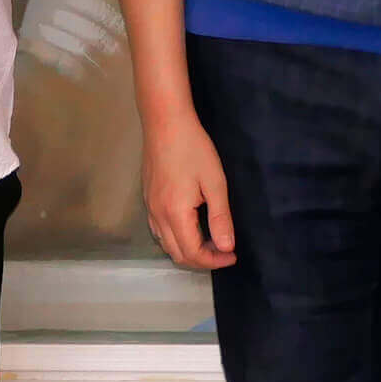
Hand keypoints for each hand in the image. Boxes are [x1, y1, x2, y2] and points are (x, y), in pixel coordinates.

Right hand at [141, 109, 235, 269]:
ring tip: (210, 239)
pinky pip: (158, 230)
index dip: (215, 260)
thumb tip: (227, 247)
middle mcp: (158, 215)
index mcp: (175, 214)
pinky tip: (190, 225)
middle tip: (224, 249)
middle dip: (202, 259)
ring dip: (187, 250)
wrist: (165, 121)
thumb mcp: (214, 182)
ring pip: (165, 244)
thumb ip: (220, 218)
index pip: (193, 253)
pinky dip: (175, 238)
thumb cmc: (193, 149)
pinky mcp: (147, 197)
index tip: (233, 254)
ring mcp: (149, 206)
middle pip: (177, 254)